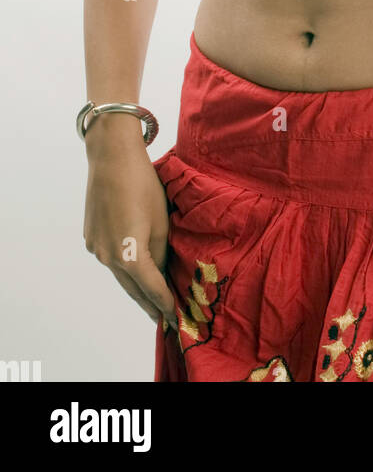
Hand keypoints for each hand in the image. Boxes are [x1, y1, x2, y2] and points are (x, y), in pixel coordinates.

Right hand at [84, 139, 178, 331]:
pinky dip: (123, 268)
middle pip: (132, 288)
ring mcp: (96, 248)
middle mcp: (108, 257)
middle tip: (162, 320)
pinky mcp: (90, 237)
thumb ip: (160, 253)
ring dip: (135, 287)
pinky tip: (133, 271)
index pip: (152, 288)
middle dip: (148, 304)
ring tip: (150, 300)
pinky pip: (110, 258)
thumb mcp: (161, 221)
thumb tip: (160, 272)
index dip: (165, 304)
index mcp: (129, 256)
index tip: (175, 319)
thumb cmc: (143, 186)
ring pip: (120, 274)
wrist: (112, 158)